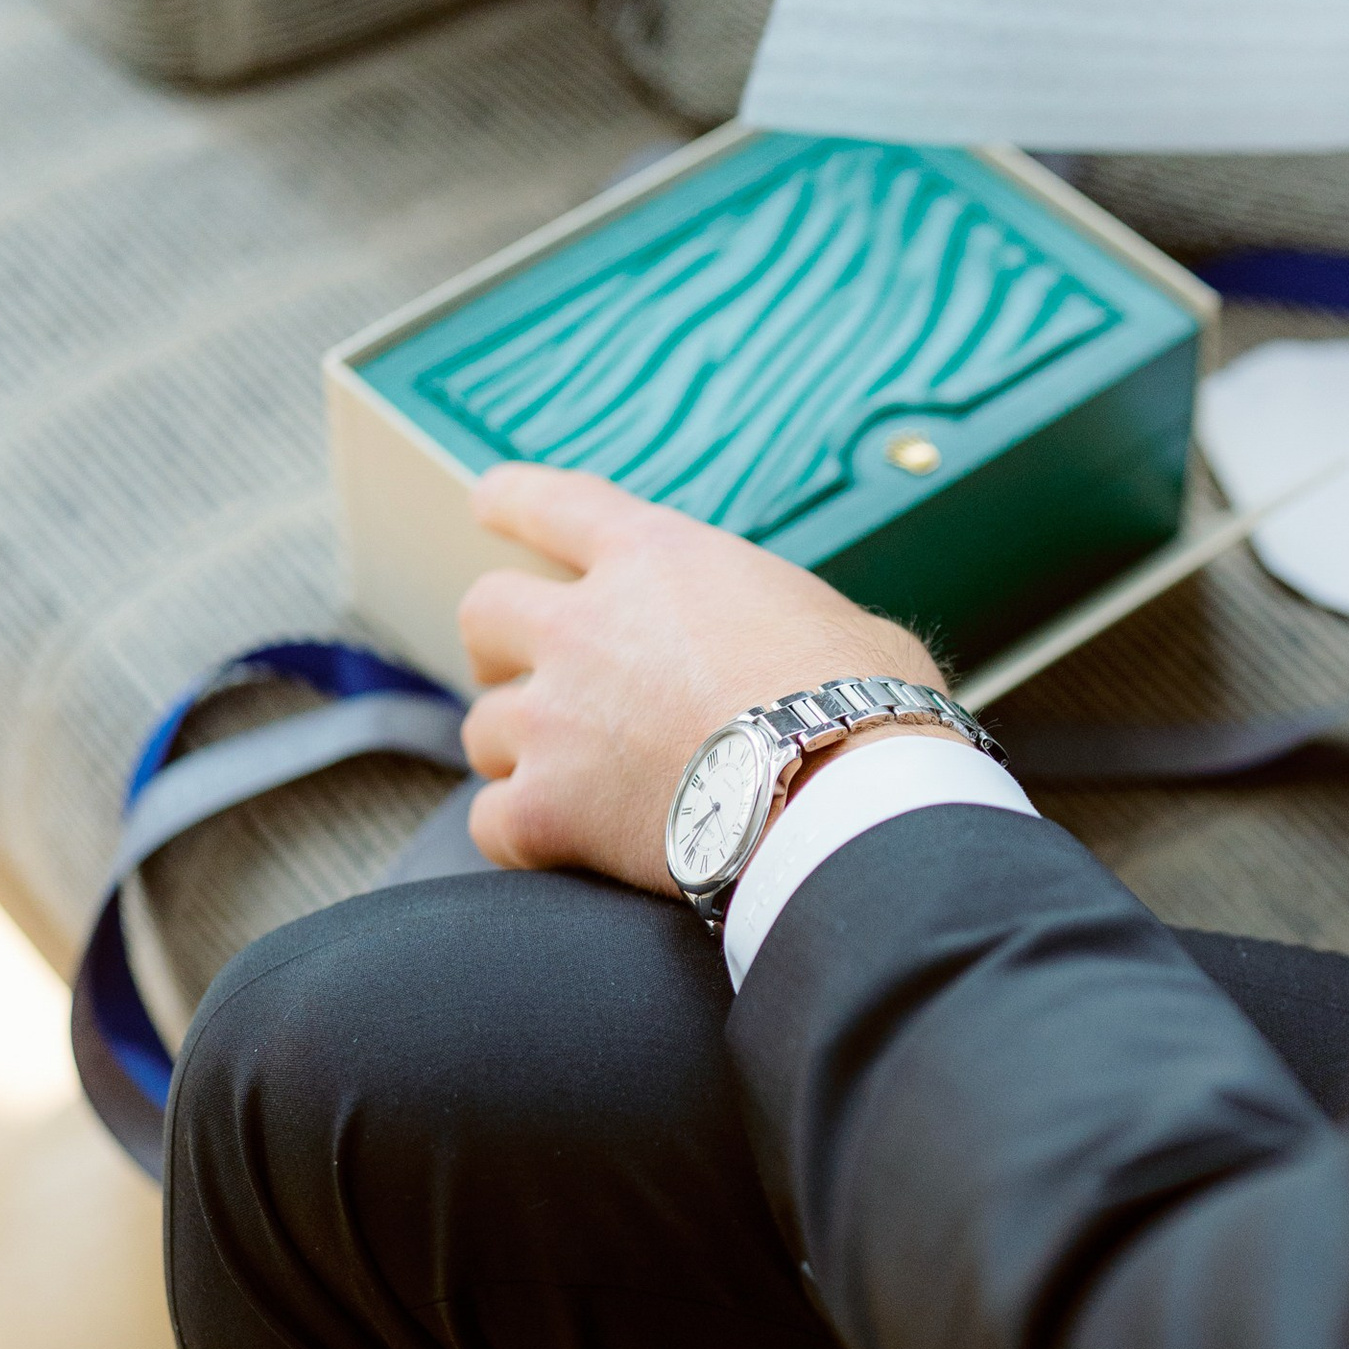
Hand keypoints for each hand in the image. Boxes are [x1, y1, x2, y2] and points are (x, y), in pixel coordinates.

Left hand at [457, 468, 945, 887]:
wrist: (842, 795)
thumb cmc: (863, 702)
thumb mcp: (824, 615)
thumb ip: (767, 615)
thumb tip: (786, 651)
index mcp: (652, 558)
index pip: (550, 503)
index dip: (511, 499)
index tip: (487, 501)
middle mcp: (584, 626)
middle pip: (485, 611)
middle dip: (496, 644)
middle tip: (515, 671)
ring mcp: (555, 718)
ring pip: (485, 727)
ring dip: (518, 751)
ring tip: (564, 780)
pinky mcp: (548, 807)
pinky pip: (493, 822)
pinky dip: (520, 834)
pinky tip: (555, 849)